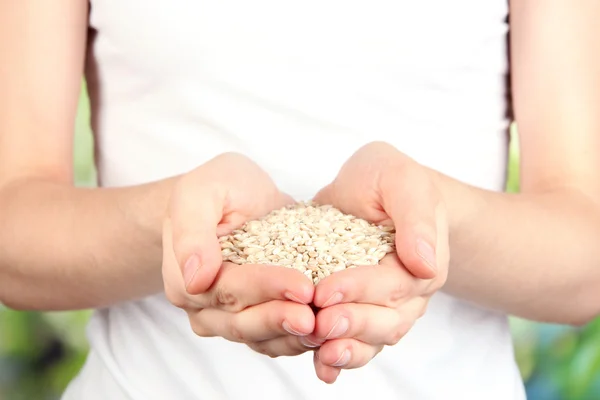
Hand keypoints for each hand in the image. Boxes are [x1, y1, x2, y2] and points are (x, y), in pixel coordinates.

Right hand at [162, 153, 315, 356]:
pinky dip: (298, 340)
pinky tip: (324, 334)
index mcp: (184, 277)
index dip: (266, 288)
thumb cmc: (219, 187)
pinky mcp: (254, 321)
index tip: (303, 286)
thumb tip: (195, 279)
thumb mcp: (201, 191)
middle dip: (280, 319)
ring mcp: (226, 319)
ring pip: (259, 338)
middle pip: (242, 322)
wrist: (237, 196)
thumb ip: (192, 230)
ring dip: (292, 337)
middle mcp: (202, 306)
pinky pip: (274, 340)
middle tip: (314, 318)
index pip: (227, 289)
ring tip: (324, 329)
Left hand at [307, 141, 449, 382]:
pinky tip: (322, 367)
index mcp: (422, 260)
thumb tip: (425, 262)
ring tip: (322, 355)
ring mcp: (386, 307)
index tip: (325, 291)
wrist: (375, 191)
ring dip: (347, 349)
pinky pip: (356, 342)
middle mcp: (408, 292)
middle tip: (319, 324)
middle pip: (387, 320)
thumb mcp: (401, 179)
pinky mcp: (360, 311)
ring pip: (372, 339)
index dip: (360, 289)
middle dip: (352, 324)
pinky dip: (339, 359)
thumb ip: (415, 215)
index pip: (394, 283)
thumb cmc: (388, 179)